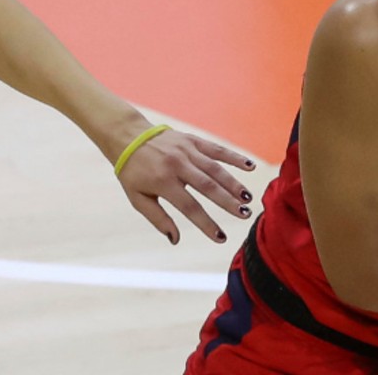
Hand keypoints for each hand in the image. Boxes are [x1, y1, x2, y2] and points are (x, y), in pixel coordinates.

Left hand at [115, 127, 257, 243]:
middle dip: (227, 202)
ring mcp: (187, 151)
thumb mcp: (138, 198)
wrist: (128, 137)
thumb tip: (175, 240)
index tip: (221, 238)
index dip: (206, 223)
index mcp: (162, 181)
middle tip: (244, 215)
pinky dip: (234, 157)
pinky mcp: (193, 141)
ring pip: (215, 168)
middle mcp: (177, 165)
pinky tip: (249, 166)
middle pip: (207, 186)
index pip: (189, 206)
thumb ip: (158, 218)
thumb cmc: (133, 172)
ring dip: (234, 183)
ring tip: (248, 198)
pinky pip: (217, 149)